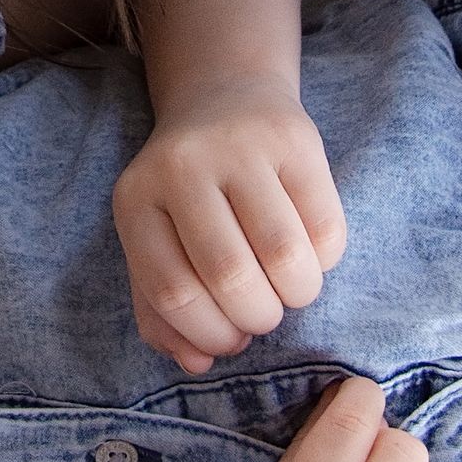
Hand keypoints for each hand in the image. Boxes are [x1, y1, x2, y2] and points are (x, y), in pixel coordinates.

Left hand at [113, 79, 347, 372]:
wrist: (225, 97)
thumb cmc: (189, 192)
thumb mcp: (156, 238)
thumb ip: (161, 308)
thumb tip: (195, 364)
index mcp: (135, 199)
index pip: (171, 291)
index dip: (209, 334)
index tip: (228, 341)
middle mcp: (180, 166)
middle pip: (230, 276)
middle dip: (257, 318)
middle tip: (262, 314)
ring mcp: (239, 148)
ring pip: (285, 257)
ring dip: (296, 295)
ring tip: (288, 289)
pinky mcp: (296, 139)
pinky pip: (326, 230)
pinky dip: (324, 262)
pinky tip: (308, 252)